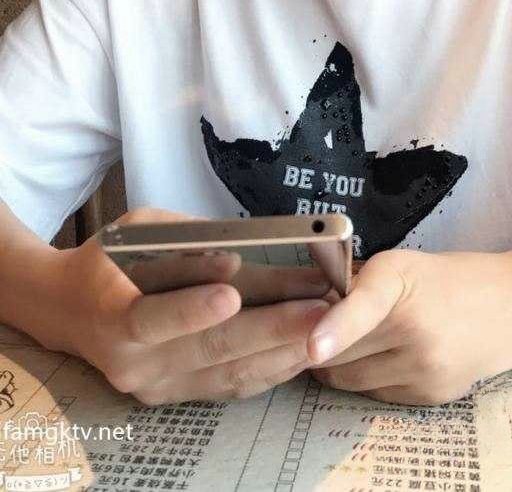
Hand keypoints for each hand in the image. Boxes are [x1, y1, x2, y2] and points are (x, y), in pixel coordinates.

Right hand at [58, 207, 333, 404]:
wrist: (69, 311)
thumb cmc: (109, 259)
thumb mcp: (135, 231)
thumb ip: (180, 243)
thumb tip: (235, 257)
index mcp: (112, 318)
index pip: (152, 319)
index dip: (191, 310)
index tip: (232, 293)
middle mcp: (134, 364)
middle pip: (209, 350)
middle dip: (271, 328)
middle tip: (319, 308)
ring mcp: (158, 387)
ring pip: (229, 373)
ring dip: (284, 350)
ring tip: (327, 325)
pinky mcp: (178, 396)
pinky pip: (232, 386)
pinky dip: (272, 368)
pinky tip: (306, 347)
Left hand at [304, 248, 511, 404]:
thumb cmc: (451, 278)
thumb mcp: (403, 264)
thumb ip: (357, 286)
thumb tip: (309, 309)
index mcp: (402, 280)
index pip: (364, 305)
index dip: (335, 327)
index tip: (313, 348)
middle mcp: (415, 327)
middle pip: (340, 353)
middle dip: (319, 344)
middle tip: (316, 329)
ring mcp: (424, 367)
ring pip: (352, 380)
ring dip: (340, 366)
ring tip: (357, 343)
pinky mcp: (430, 394)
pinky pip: (375, 393)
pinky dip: (370, 378)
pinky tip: (389, 356)